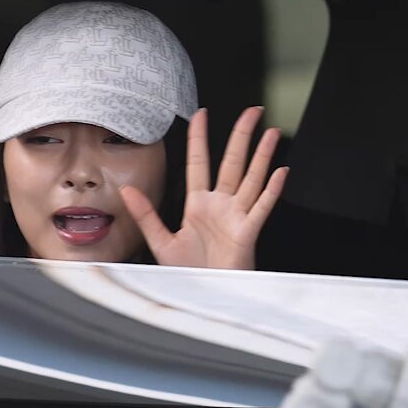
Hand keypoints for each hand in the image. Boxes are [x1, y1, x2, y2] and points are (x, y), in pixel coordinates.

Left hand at [120, 107, 287, 269]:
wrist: (204, 295)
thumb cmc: (188, 273)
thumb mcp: (161, 242)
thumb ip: (146, 214)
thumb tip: (127, 191)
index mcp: (198, 205)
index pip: (200, 162)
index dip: (200, 138)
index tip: (201, 115)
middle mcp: (220, 205)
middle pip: (233, 162)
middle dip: (242, 135)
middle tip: (252, 111)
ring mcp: (237, 216)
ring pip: (252, 178)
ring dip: (262, 156)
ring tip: (272, 133)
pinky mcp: (248, 231)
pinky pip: (262, 206)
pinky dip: (271, 190)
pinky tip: (280, 172)